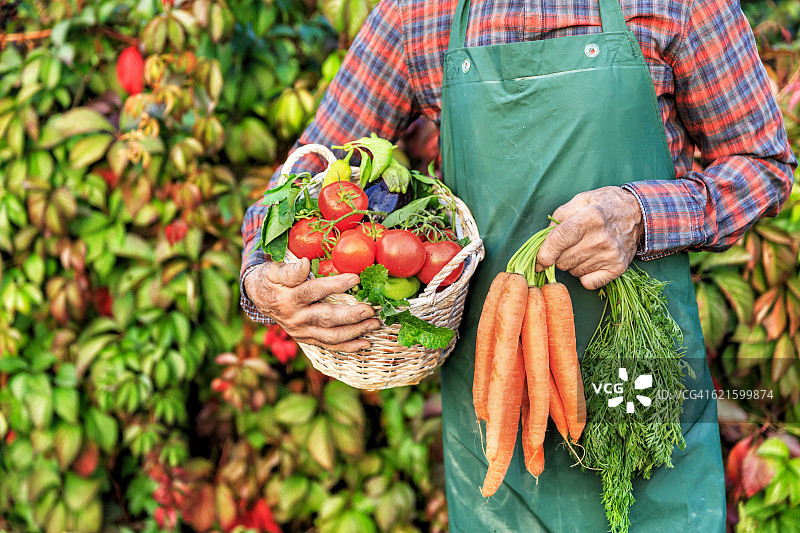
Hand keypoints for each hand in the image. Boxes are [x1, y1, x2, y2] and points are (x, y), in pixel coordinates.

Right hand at [243, 258, 379, 350]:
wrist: (259, 299)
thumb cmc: (270, 280)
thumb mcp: (273, 270)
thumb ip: (289, 270)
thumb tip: (306, 264)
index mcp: (287, 299)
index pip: (313, 291)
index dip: (334, 285)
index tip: (355, 278)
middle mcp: (295, 319)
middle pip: (326, 318)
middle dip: (350, 315)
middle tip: (370, 310)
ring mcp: (302, 332)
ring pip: (331, 336)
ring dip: (354, 332)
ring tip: (374, 325)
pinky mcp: (307, 339)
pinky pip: (329, 346)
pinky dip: (348, 347)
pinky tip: (366, 343)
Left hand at [536, 186, 643, 289]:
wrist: (640, 213)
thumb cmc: (606, 205)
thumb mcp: (582, 199)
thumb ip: (559, 216)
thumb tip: (543, 239)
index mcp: (590, 218)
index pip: (559, 240)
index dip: (544, 253)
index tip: (538, 261)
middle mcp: (601, 238)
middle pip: (563, 260)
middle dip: (559, 256)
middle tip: (569, 245)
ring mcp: (610, 255)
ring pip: (573, 271)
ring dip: (572, 263)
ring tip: (585, 248)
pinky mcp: (617, 268)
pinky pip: (587, 282)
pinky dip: (584, 275)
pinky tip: (591, 261)